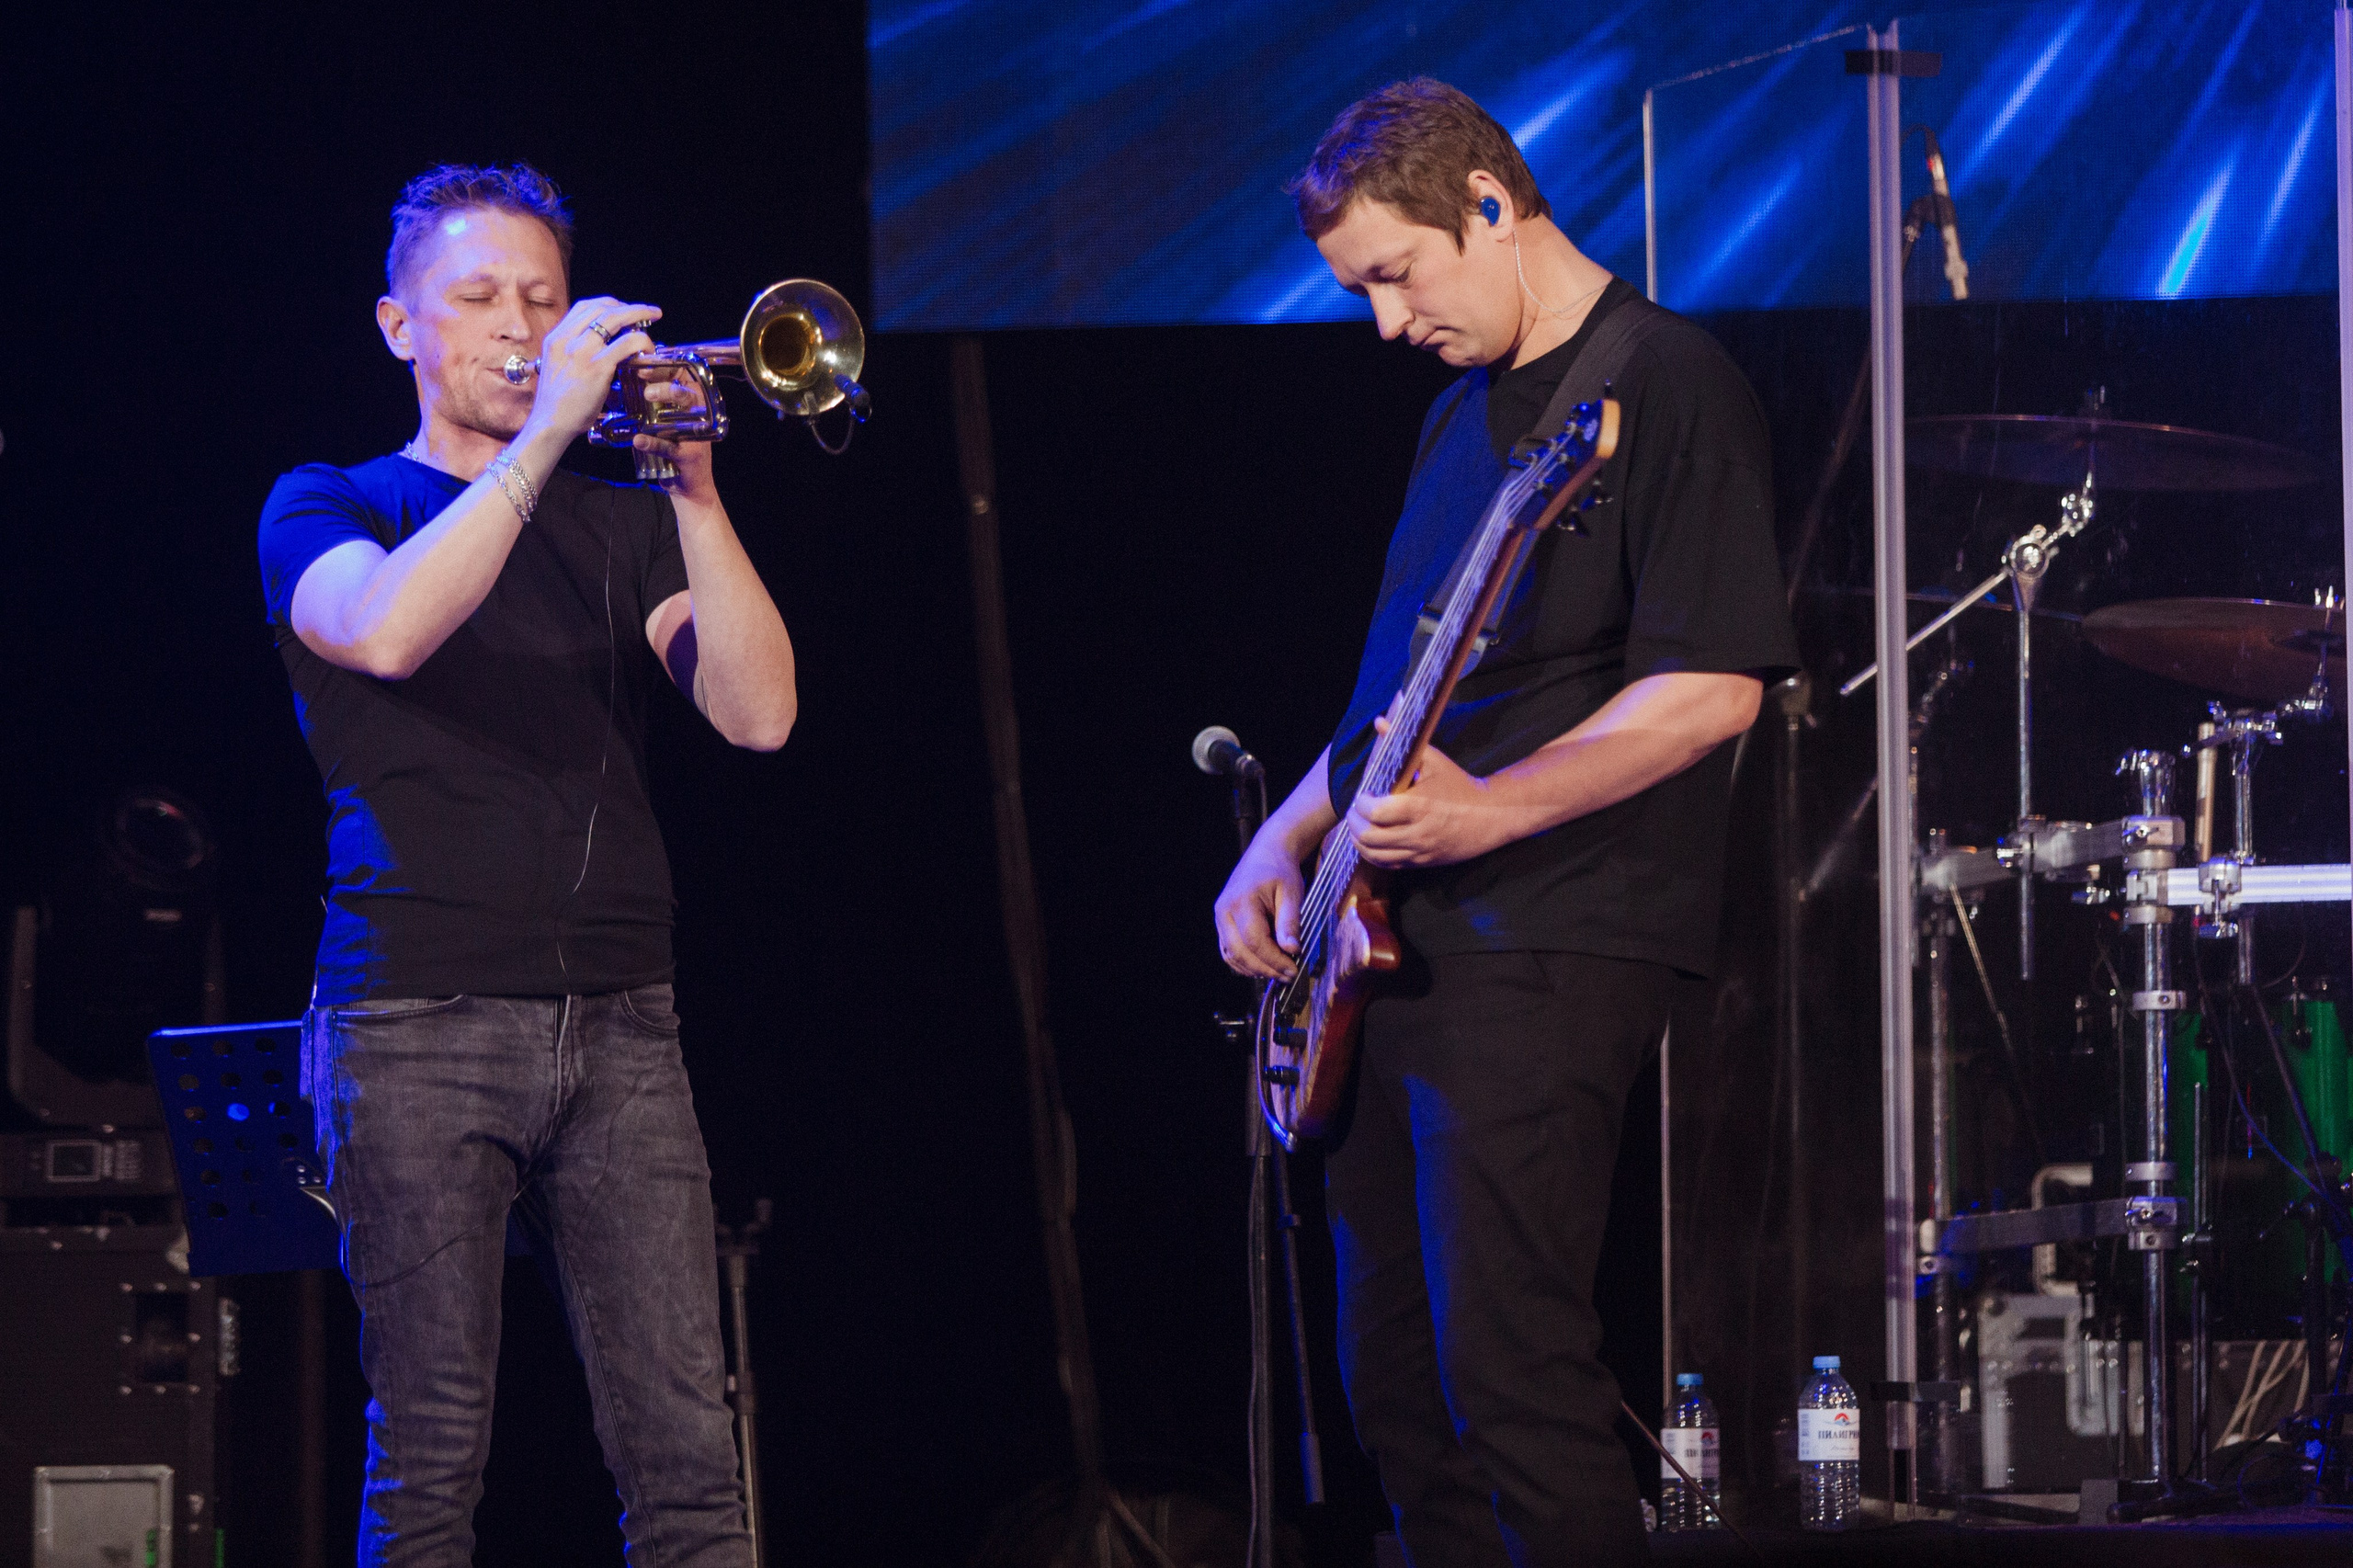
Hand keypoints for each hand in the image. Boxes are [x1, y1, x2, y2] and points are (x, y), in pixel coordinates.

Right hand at [525, 296, 661, 440]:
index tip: (624, 309)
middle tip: (649, 312)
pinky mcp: (597, 367)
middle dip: (630, 306)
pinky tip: (648, 348)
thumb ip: (572, 352)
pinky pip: (626, 343)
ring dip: (639, 315)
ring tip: (653, 319)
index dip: (609, 303)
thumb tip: (597, 346)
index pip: (584, 306)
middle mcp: (567, 339)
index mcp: (556, 338)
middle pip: (602, 308)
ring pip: (615, 319)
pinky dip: (642, 341)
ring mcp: (582, 352)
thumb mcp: (556, 367)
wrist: (550, 424)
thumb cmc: (557, 403)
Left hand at [630, 367, 718, 503]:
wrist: (689, 486)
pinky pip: (670, 446)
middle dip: (667, 383)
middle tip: (646, 384)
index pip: (683, 376)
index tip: (643, 365)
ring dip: (668, 398)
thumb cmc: (673, 448)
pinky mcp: (689, 456)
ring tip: (647, 396)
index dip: (665, 367)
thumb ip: (651, 405)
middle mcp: (700, 416)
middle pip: (688, 391)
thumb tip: (621, 384)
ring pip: (687, 412)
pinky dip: (653, 443)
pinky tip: (638, 440)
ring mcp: (697, 436)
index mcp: (693, 404)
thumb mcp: (664, 422)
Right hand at [1215, 836, 1305, 980]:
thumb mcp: (1291, 893)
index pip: (1255, 941)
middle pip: (1240, 952)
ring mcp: (1220, 918)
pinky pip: (1229, 950)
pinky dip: (1244, 962)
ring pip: (1231, 955)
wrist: (1267, 853)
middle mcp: (1225, 911)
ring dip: (1254, 969)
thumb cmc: (1280, 870)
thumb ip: (1290, 922)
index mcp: (1241, 901)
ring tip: (1278, 972)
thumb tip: (1292, 950)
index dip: (1274, 960)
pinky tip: (1263, 965)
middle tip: (1288, 976)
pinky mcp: (1222, 923)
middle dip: (1265, 969)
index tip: (1293, 969)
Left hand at [1346, 717, 1515, 867]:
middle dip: (1354, 822)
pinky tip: (1370, 840)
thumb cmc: (1459, 785)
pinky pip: (1387, 864)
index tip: (1363, 794)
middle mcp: (1417, 832)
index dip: (1361, 804)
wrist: (1489, 817)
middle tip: (1355, 810)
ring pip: (1374, 854)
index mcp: (1419, 806)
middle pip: (1369, 836)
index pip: (1375, 813)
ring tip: (1358, 825)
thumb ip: (1403, 743)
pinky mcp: (1420, 862)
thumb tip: (1379, 722)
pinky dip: (1372, 854)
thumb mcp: (1434, 761)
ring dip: (1358, 840)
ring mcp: (1418, 850)